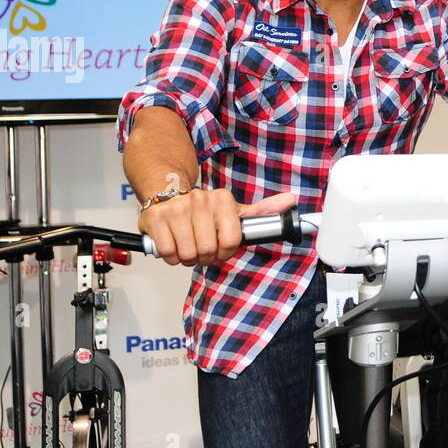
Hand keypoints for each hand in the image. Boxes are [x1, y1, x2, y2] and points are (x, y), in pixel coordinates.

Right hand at [138, 188, 297, 266]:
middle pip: (208, 251)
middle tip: (201, 247)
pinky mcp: (156, 219)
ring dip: (187, 257)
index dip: (225, 251)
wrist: (165, 191)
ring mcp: (176, 209)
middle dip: (205, 256)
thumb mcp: (233, 209)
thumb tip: (291, 201)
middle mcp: (200, 201)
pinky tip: (172, 243)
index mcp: (221, 200)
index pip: (231, 242)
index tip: (220, 246)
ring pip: (188, 254)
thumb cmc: (203, 209)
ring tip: (187, 243)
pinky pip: (168, 252)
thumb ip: (262, 211)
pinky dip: (170, 256)